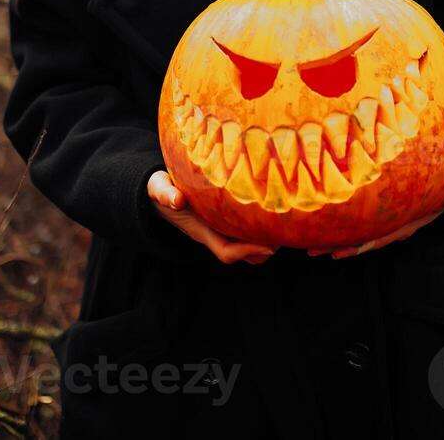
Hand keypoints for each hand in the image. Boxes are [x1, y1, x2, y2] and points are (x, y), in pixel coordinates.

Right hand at [147, 170, 277, 264]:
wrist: (158, 192)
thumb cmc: (161, 189)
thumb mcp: (158, 188)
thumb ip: (165, 193)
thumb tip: (176, 200)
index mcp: (201, 230)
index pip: (227, 251)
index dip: (248, 251)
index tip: (269, 244)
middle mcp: (213, 234)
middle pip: (242, 255)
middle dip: (264, 248)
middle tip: (284, 233)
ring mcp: (219, 230)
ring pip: (246, 247)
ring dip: (265, 241)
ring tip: (283, 226)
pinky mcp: (224, 222)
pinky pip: (245, 233)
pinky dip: (260, 229)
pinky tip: (272, 214)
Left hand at [307, 188, 443, 259]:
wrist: (434, 199)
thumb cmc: (437, 196)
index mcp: (401, 227)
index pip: (378, 239)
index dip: (361, 246)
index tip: (342, 251)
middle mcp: (386, 231)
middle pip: (359, 243)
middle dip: (337, 247)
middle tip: (313, 251)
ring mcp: (378, 226)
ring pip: (351, 238)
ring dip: (329, 243)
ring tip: (306, 248)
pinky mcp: (370, 219)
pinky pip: (351, 227)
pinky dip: (333, 230)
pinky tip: (312, 231)